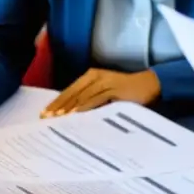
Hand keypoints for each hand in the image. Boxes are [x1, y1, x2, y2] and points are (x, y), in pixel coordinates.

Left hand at [41, 68, 159, 117]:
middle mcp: (95, 76)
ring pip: (82, 95)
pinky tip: (76, 114)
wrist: (149, 85)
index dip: (57, 102)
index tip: (44, 114)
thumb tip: (70, 114)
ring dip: (69, 107)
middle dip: (58, 105)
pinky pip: (96, 98)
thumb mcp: (104, 95)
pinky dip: (85, 106)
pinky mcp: (114, 88)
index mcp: (91, 76)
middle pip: (72, 92)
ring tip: (57, 118)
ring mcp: (105, 81)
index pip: (69, 90)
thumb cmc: (126, 93)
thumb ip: (89, 100)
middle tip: (46, 117)